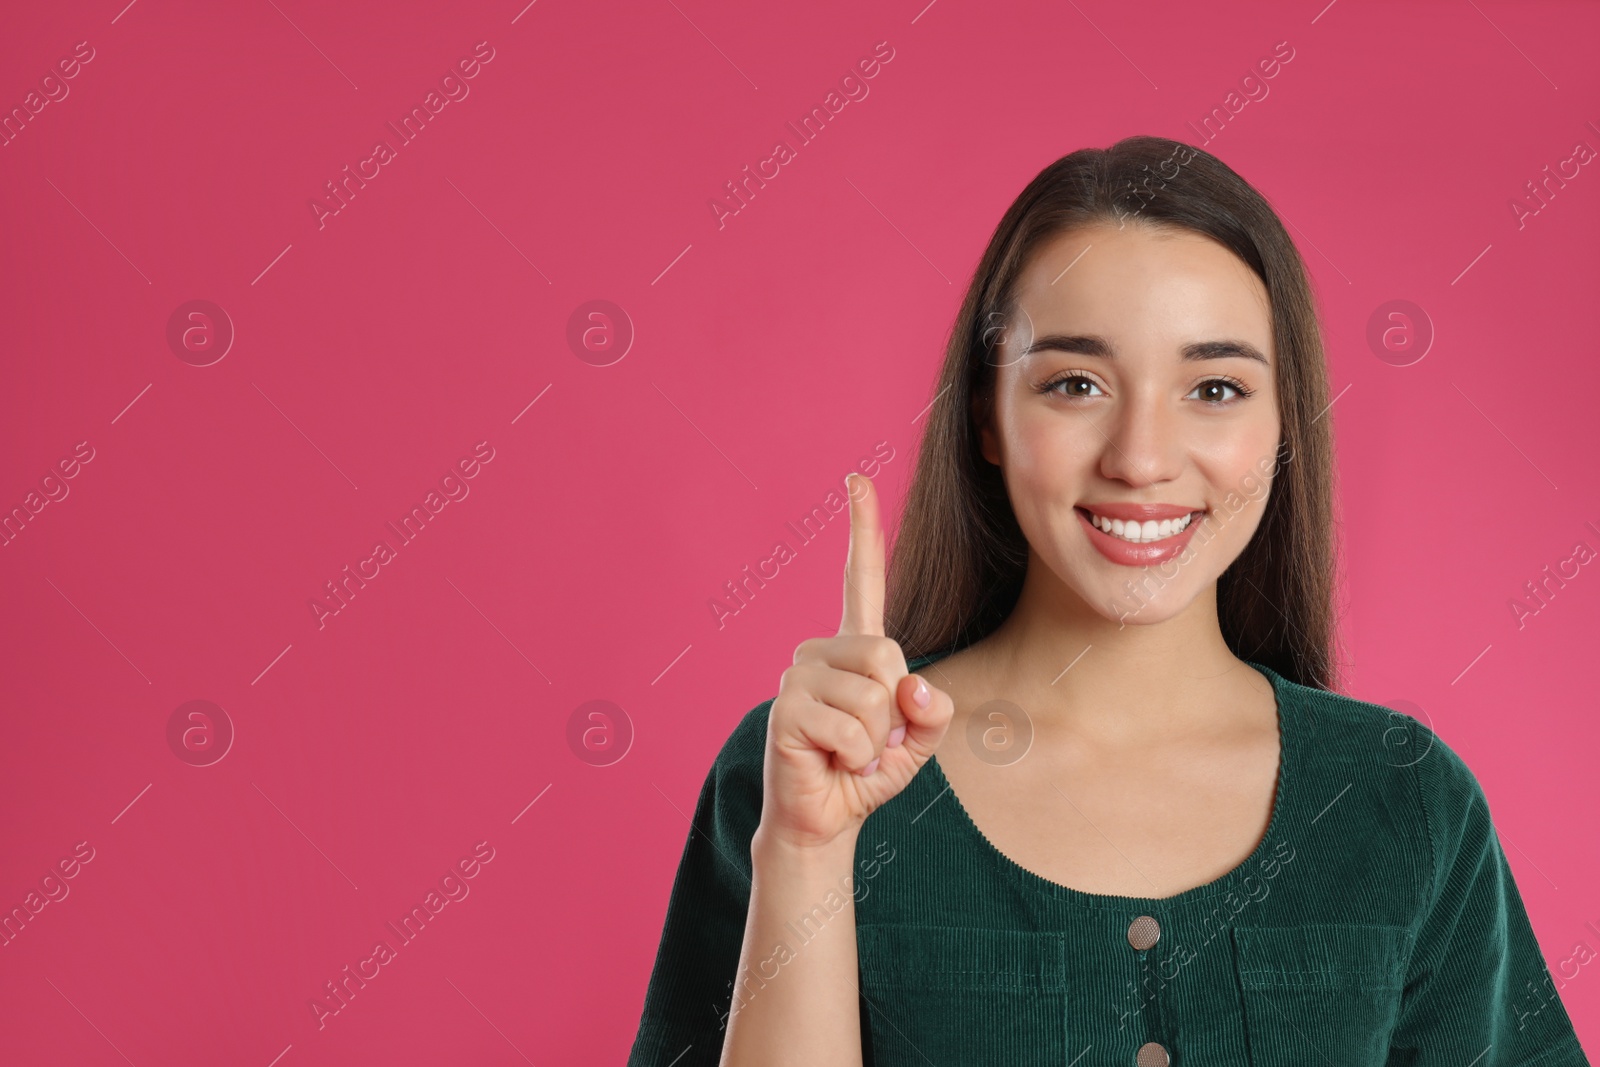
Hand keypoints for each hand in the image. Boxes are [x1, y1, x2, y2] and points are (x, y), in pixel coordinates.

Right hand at [758, 472, 955, 851]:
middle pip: (888, 655)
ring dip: (876, 739)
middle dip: (896, 710)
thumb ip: (933, 709)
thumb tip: (911, 687)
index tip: (856, 479)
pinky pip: (851, 726)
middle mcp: (821, 651)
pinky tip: (833, 762)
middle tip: (870, 740)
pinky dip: (856, 755)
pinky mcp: (786, 709)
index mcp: (854, 648)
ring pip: (873, 694)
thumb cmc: (866, 772)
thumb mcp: (919, 739)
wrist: (825, 820)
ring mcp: (798, 676)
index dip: (862, 529)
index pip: (861, 579)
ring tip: (850, 752)